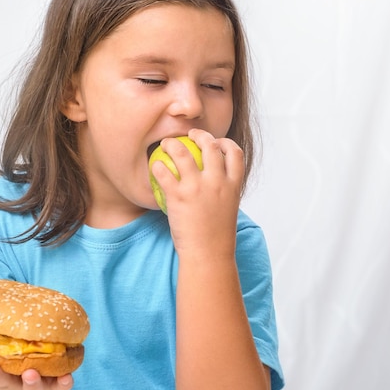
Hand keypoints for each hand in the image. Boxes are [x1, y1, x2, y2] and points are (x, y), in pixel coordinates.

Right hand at [0, 333, 72, 389]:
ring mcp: (34, 387)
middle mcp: (13, 384)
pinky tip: (69, 376)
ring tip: (30, 373)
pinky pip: (61, 386)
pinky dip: (65, 382)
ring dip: (30, 381)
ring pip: (31, 386)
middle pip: (2, 382)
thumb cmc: (9, 375)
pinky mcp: (55, 387)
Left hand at [151, 128, 243, 259]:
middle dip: (199, 134)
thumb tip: (212, 185)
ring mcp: (198, 187)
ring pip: (182, 152)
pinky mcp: (178, 196)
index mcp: (234, 185)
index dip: (226, 143)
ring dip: (172, 144)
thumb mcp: (227, 211)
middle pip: (210, 145)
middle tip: (189, 135)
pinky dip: (157, 166)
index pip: (235, 153)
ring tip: (165, 144)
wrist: (209, 255)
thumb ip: (222, 194)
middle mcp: (218, 182)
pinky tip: (154, 167)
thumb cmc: (216, 238)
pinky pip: (163, 172)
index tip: (217, 143)